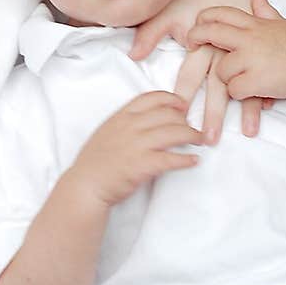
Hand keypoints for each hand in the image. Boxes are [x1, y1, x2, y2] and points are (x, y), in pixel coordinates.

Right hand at [68, 91, 202, 208]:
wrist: (85, 186)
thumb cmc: (93, 164)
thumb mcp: (105, 133)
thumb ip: (124, 124)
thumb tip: (145, 122)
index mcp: (121, 117)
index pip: (151, 98)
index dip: (171, 99)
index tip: (182, 104)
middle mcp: (130, 127)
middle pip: (168, 114)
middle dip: (186, 120)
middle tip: (193, 128)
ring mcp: (137, 145)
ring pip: (175, 132)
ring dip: (192, 136)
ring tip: (200, 141)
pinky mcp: (143, 165)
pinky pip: (172, 159)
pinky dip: (186, 159)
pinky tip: (193, 161)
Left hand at [129, 0, 264, 138]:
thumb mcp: (167, 9)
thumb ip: (150, 34)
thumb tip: (135, 55)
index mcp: (201, 40)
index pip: (191, 74)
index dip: (184, 97)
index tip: (180, 120)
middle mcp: (224, 46)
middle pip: (219, 85)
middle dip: (214, 114)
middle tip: (209, 139)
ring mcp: (245, 46)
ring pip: (246, 81)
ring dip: (247, 109)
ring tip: (250, 132)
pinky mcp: (258, 44)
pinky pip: (264, 70)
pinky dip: (266, 88)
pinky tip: (269, 109)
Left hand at [186, 0, 285, 102]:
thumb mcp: (282, 24)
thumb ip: (265, 11)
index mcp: (255, 24)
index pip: (222, 13)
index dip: (205, 16)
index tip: (198, 22)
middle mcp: (250, 38)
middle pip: (211, 32)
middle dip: (195, 36)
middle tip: (190, 43)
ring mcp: (252, 59)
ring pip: (220, 70)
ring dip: (228, 78)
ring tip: (244, 79)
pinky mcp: (255, 80)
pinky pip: (233, 90)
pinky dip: (240, 94)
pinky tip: (252, 92)